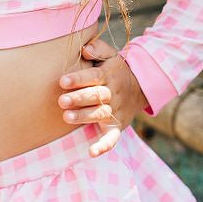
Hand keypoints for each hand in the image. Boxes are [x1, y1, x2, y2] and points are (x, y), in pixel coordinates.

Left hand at [58, 36, 148, 155]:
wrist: (141, 88)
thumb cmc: (115, 70)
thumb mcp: (111, 55)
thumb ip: (98, 49)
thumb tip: (84, 48)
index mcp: (108, 76)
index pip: (93, 77)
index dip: (78, 79)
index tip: (63, 81)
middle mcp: (113, 94)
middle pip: (96, 96)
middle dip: (79, 98)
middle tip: (62, 100)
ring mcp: (116, 111)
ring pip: (100, 114)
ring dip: (84, 117)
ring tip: (67, 117)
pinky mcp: (117, 126)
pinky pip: (112, 138)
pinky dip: (104, 146)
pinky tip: (92, 152)